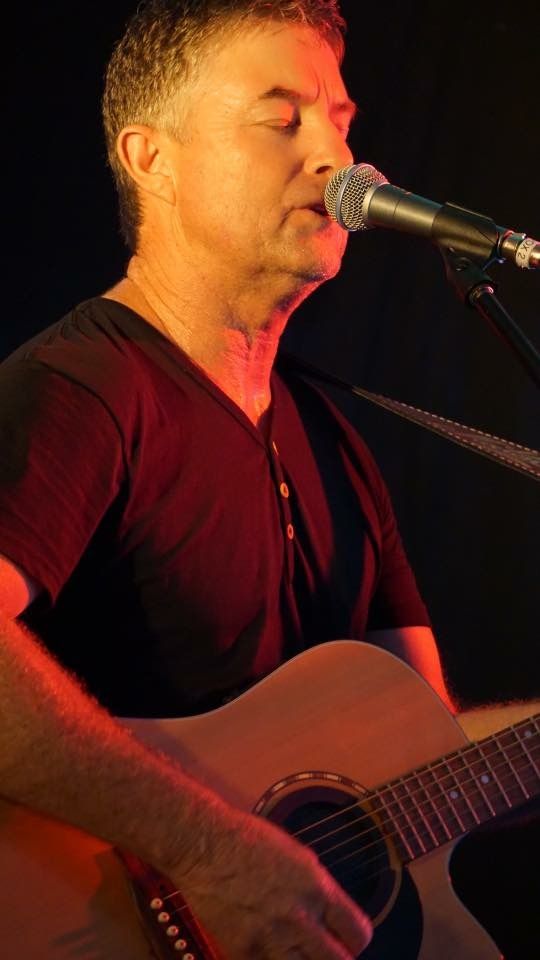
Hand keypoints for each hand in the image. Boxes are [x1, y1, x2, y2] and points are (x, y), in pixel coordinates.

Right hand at [174, 805, 372, 958]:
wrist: (205, 847)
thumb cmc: (248, 842)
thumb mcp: (298, 856)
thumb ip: (318, 889)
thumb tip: (330, 915)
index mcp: (317, 888)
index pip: (358, 934)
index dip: (355, 940)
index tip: (347, 940)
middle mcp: (299, 917)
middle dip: (336, 957)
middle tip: (325, 951)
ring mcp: (271, 938)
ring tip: (297, 952)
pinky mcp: (244, 952)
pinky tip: (269, 951)